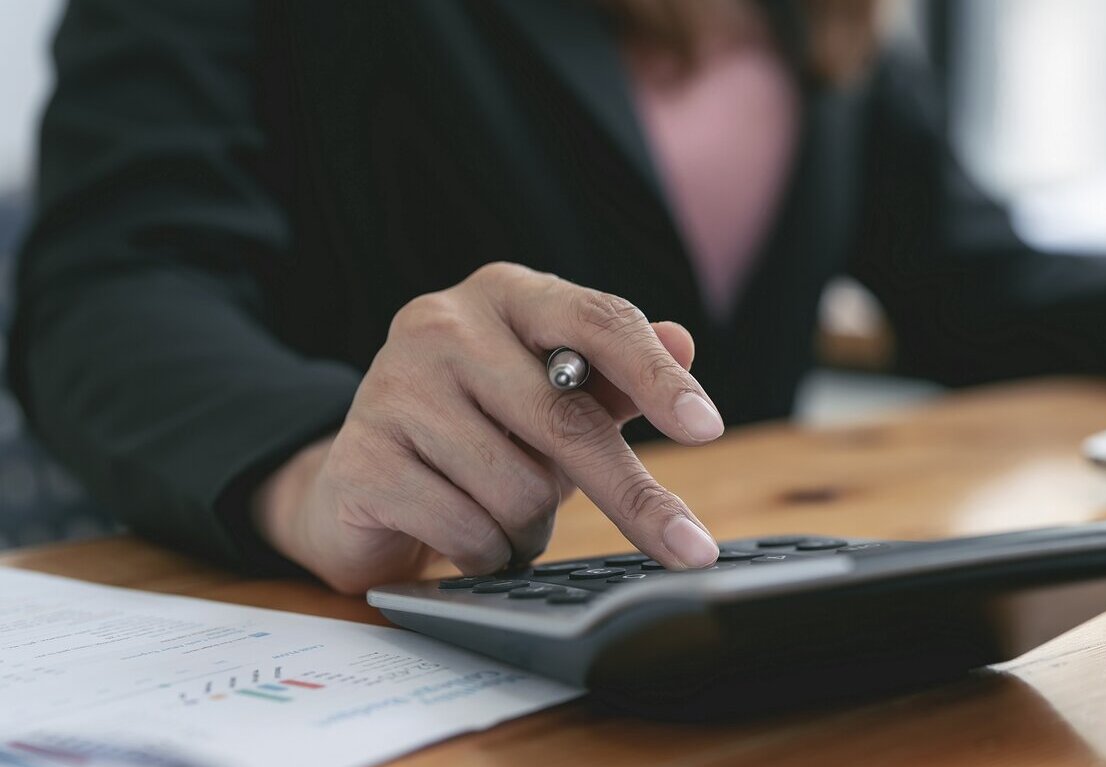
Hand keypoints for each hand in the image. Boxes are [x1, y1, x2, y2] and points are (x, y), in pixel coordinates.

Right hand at [252, 262, 724, 592]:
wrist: (361, 483)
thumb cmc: (481, 432)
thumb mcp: (556, 399)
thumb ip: (617, 375)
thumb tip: (683, 341)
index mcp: (506, 295)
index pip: (599, 321)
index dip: (657, 378)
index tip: (707, 428)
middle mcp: (443, 324)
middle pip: (568, 421)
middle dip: (633, 497)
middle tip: (689, 549)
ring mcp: (392, 387)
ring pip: (519, 490)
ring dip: (534, 529)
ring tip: (509, 519)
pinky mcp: (362, 460)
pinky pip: (468, 531)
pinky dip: (487, 554)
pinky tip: (467, 539)